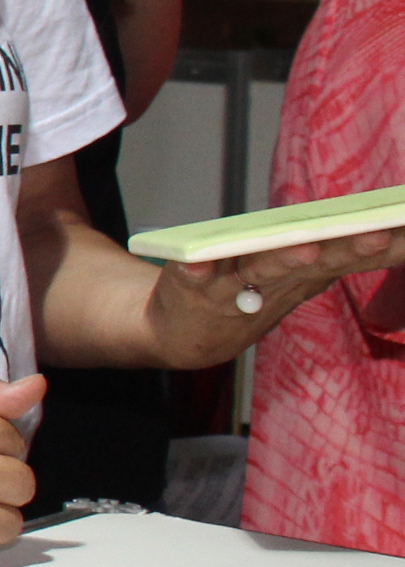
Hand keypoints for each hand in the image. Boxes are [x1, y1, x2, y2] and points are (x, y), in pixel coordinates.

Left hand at [145, 230, 404, 365]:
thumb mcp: (301, 274)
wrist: (183, 334)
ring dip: (284, 260)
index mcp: (306, 273)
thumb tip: (397, 232)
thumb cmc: (251, 293)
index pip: (350, 256)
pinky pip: (194, 277)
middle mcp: (277, 283)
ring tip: (307, 248)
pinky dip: (196, 270)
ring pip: (263, 272)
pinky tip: (195, 261)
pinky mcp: (191, 288)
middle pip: (317, 264)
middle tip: (379, 234)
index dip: (386, 247)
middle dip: (347, 250)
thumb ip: (340, 252)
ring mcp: (234, 288)